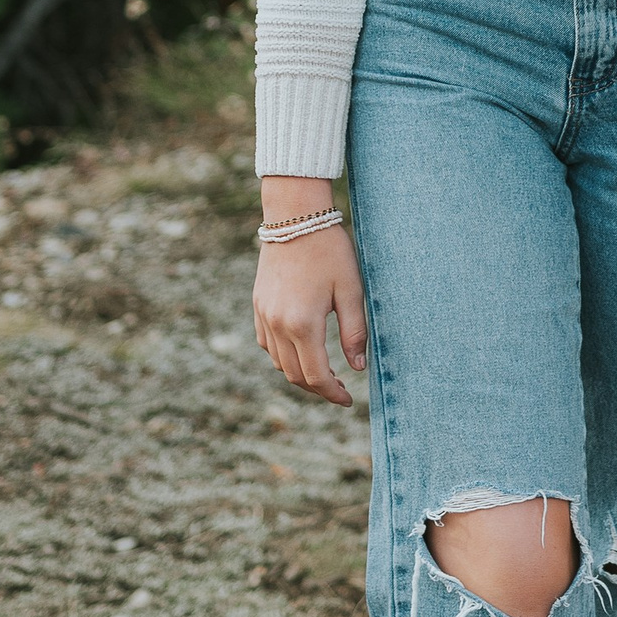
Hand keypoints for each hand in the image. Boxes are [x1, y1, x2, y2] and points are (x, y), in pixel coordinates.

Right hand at [254, 198, 367, 405]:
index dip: (333, 394)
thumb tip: (358, 367)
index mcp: (303, 324)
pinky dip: (284, 356)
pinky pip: (267, 344)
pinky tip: (303, 350)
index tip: (348, 400)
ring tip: (325, 372)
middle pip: (295, 375)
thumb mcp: (352, 290)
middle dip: (318, 388)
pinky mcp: (258, 305)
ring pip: (279, 362)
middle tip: (340, 389)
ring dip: (300, 374)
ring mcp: (264, 315)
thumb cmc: (330, 250)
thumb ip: (355, 332)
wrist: (295, 216)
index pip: (316, 376)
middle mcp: (278, 324)